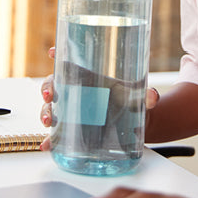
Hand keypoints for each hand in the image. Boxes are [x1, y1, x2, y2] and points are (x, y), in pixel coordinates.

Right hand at [38, 47, 159, 150]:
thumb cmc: (130, 103)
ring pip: (50, 107)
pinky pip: (55, 134)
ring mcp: (70, 111)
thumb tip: (153, 96)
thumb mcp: (137, 97)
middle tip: (50, 94)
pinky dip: (49, 140)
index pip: (68, 62)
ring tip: (49, 121)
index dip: (58, 55)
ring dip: (45, 113)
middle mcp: (74, 92)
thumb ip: (146, 96)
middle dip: (46, 88)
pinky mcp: (71, 131)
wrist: (133, 127)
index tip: (53, 52)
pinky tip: (47, 146)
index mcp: (87, 77)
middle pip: (52, 84)